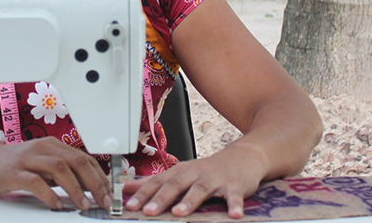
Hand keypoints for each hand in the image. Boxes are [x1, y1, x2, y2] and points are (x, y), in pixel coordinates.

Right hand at [0, 137, 111, 211]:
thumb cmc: (12, 164)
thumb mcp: (41, 165)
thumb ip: (61, 174)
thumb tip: (88, 187)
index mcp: (52, 145)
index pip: (83, 158)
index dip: (100, 175)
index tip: (109, 193)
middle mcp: (42, 148)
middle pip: (76, 161)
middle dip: (94, 182)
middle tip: (103, 200)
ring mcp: (28, 158)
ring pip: (59, 168)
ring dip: (75, 188)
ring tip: (84, 204)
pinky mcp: (13, 172)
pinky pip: (36, 182)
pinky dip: (49, 194)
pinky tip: (56, 205)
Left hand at [123, 143, 266, 218]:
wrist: (243, 156)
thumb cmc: (208, 169)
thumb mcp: (180, 172)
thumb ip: (155, 182)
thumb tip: (128, 187)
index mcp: (180, 172)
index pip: (158, 182)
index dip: (143, 193)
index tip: (130, 205)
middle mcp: (195, 173)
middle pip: (176, 185)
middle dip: (161, 198)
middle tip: (149, 211)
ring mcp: (216, 179)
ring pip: (200, 189)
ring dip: (190, 201)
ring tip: (179, 213)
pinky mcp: (235, 186)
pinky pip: (234, 196)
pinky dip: (234, 205)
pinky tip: (234, 215)